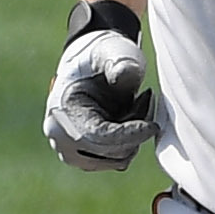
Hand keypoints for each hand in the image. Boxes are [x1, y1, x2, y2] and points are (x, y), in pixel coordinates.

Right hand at [45, 21, 152, 170]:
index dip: (131, 135)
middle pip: (111, 152)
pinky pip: (117, 160)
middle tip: (145, 99)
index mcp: (62, 110)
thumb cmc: (102, 57)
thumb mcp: (113, 53)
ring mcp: (70, 152)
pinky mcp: (83, 159)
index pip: (100, 137)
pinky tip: (129, 116)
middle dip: (135, 130)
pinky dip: (128, 142)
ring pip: (117, 159)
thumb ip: (121, 64)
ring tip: (136, 104)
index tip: (154, 126)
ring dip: (133, 136)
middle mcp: (60, 137)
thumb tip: (123, 75)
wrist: (90, 64)